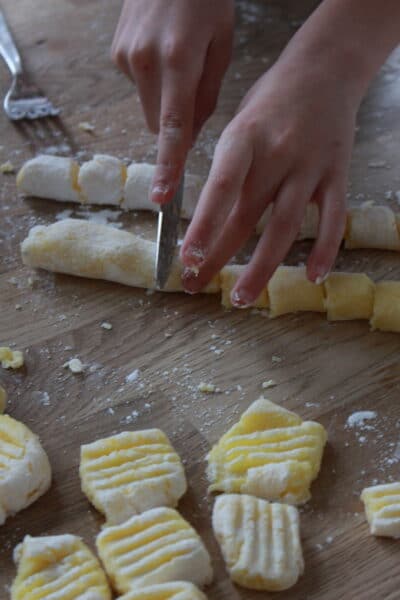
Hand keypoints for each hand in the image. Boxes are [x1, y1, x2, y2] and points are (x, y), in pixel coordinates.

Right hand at [111, 0, 233, 203]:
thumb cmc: (206, 0)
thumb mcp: (222, 44)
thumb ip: (207, 96)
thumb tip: (190, 136)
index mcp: (179, 59)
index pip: (173, 127)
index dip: (169, 165)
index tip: (162, 195)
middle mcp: (145, 60)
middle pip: (158, 124)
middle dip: (176, 124)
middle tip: (195, 92)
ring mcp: (126, 57)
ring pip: (148, 108)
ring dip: (164, 102)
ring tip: (179, 63)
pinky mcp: (116, 54)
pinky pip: (139, 88)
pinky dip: (153, 82)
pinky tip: (163, 54)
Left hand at [180, 45, 360, 305]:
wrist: (324, 70)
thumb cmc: (270, 100)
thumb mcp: (237, 123)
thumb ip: (226, 170)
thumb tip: (205, 219)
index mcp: (244, 138)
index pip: (220, 188)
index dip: (204, 226)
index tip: (187, 258)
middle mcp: (276, 155)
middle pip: (246, 217)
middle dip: (218, 256)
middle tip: (196, 286)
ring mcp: (309, 167)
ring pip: (285, 227)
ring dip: (262, 267)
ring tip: (242, 297)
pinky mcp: (336, 175)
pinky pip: (331, 219)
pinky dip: (323, 249)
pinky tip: (312, 277)